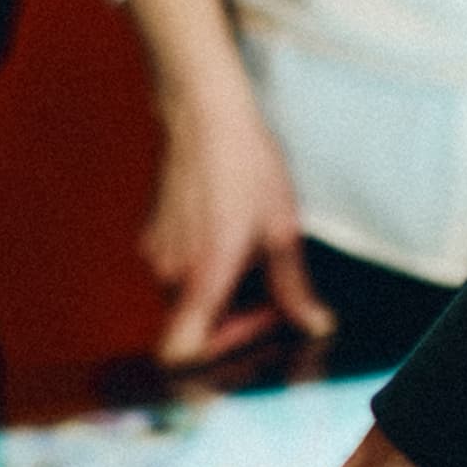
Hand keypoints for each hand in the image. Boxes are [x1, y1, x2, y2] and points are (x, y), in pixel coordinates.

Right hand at [126, 0, 332, 366]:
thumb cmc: (244, 165)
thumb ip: (294, 286)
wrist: (202, 113)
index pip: (183, 353)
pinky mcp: (152, 237)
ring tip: (251, 249)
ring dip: (218, 290)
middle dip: (233, 315)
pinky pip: (176, 271)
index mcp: (204, 277)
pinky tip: (228, 229)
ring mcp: (156, 255)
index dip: (224, 350)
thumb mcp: (282, 228)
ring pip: (185, 298)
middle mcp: (170, 274)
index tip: (260, 317)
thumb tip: (315, 325)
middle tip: (272, 286)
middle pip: (193, 325)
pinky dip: (202, 267)